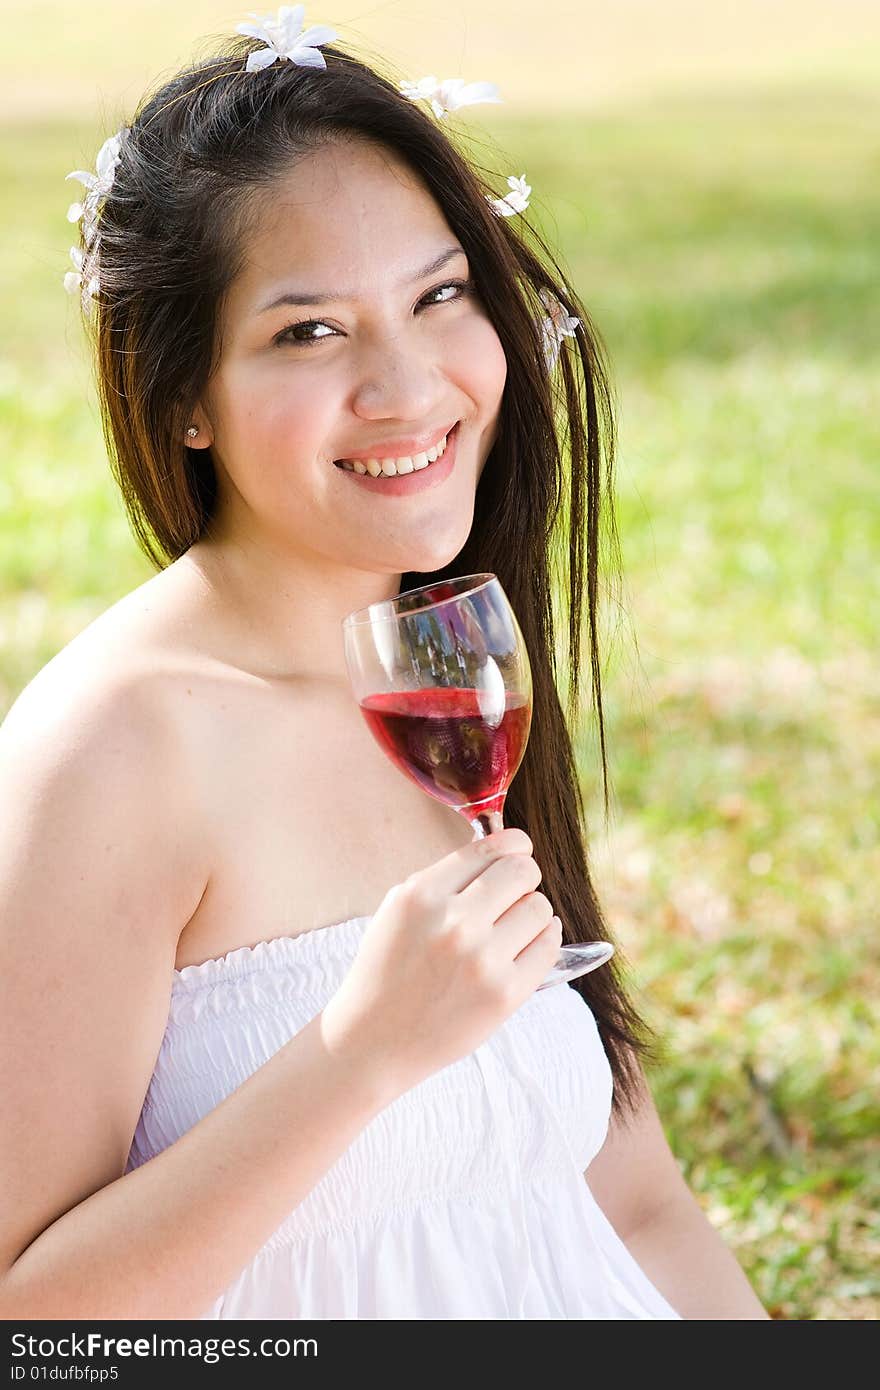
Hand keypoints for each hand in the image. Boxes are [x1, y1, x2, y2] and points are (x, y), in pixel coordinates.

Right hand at [321, 827, 559, 1100]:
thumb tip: (503, 849)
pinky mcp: (504, 994)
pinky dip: (545, 938)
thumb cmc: (388, 970)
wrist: (374, 1039)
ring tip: (514, 923)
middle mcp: (453, 924)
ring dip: (532, 911)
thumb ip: (445, 879)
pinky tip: (529, 941)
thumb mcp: (399, 910)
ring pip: (539, 908)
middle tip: (516, 889)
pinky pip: (548, 946)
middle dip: (524, 876)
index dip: (513, 844)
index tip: (519, 848)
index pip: (489, 849)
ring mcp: (482, 961)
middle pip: (522, 872)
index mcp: (421, 896)